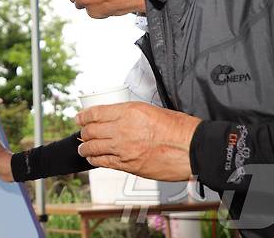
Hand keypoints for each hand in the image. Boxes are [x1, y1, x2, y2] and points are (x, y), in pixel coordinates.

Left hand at [75, 102, 201, 180]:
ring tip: (83, 148)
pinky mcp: (128, 165)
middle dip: (84, 132)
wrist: (194, 149)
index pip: (96, 113)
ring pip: (94, 147)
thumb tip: (117, 117)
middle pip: (91, 130)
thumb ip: (130, 113)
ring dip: (85, 148)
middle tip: (82, 133)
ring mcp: (124, 149)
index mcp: (128, 112)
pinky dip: (95, 161)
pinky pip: (104, 163)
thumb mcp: (151, 109)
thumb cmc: (179, 129)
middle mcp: (122, 129)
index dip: (83, 116)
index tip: (79, 118)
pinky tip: (93, 160)